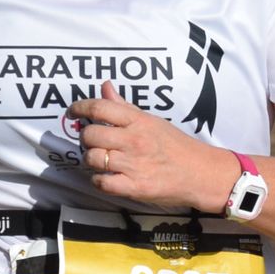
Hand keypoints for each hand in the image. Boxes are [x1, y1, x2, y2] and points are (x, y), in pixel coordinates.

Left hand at [65, 83, 235, 212]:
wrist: (202, 173)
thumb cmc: (176, 146)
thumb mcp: (152, 121)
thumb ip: (125, 106)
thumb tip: (105, 86)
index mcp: (139, 121)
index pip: (100, 107)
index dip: (80, 108)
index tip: (72, 112)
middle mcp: (134, 140)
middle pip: (91, 134)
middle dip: (86, 138)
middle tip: (92, 141)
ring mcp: (134, 164)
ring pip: (93, 158)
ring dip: (91, 160)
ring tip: (101, 160)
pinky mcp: (135, 187)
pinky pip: (102, 183)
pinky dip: (99, 180)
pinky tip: (106, 177)